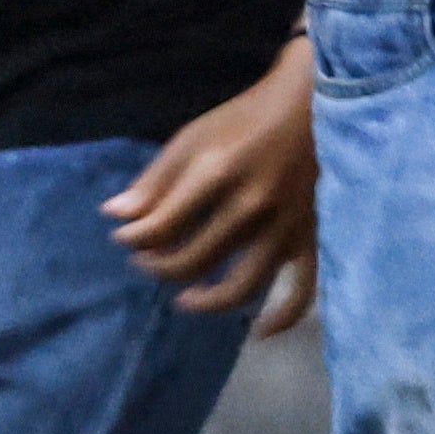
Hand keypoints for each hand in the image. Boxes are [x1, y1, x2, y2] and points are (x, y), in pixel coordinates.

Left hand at [105, 38, 319, 334]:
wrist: (319, 102)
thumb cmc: (250, 117)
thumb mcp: (195, 135)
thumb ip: (156, 178)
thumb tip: (115, 216)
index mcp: (217, 172)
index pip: (160, 228)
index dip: (133, 239)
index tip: (125, 237)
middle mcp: (251, 206)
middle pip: (192, 261)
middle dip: (159, 265)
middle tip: (149, 260)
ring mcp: (286, 228)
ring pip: (239, 287)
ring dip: (205, 301)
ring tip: (185, 298)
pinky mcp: (314, 237)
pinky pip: (302, 292)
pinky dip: (282, 318)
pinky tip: (259, 330)